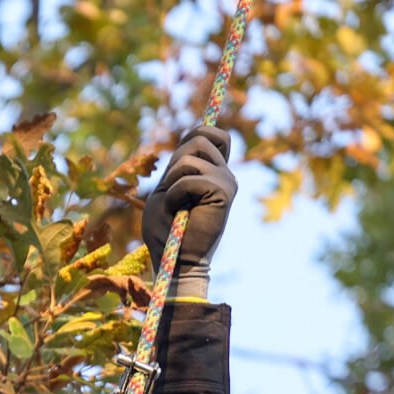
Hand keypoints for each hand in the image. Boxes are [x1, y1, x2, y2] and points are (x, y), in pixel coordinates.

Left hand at [141, 125, 237, 297]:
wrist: (175, 262)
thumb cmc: (166, 231)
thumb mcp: (166, 189)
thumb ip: (179, 164)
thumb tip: (195, 135)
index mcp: (212, 172)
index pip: (212, 133)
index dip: (195, 132)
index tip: (178, 158)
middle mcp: (224, 173)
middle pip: (199, 136)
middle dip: (175, 161)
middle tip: (172, 191)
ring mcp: (227, 181)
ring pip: (191, 155)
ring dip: (172, 181)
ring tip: (175, 204)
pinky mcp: (224, 192)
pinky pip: (189, 178)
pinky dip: (174, 194)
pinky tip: (179, 212)